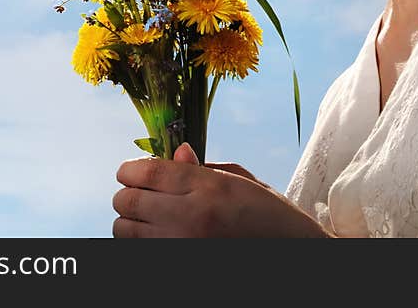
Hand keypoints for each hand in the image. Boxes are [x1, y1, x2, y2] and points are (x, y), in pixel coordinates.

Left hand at [112, 142, 333, 237]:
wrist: (292, 254)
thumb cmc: (268, 214)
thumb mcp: (240, 181)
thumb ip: (200, 167)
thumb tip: (176, 151)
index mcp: (209, 187)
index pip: (146, 172)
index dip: (128, 169)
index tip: (128, 171)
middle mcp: (192, 217)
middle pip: (128, 201)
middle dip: (125, 195)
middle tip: (136, 194)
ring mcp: (183, 247)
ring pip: (125, 231)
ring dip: (128, 222)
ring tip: (146, 219)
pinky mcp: (180, 266)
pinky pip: (139, 252)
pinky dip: (138, 243)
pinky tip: (155, 237)